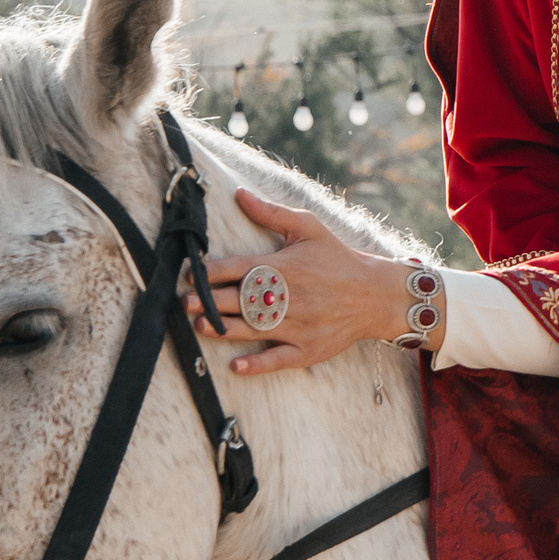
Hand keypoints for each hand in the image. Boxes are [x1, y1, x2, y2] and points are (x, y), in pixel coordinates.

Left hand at [187, 189, 437, 375]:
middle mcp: (287, 297)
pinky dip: (257, 363)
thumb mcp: (309, 228)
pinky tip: (236, 366)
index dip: (209, 272)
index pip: (238, 268)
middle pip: (239, 300)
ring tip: (200, 325)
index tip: (189, 274)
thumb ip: (271, 213)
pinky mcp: (307, 348)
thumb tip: (239, 194)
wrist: (375, 294)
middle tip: (183, 302)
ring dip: (223, 328)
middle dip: (208, 301)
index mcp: (283, 267)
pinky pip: (278, 359)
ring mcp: (297, 325)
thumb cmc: (338, 258)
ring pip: (252, 329)